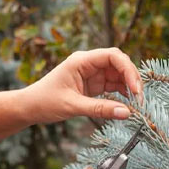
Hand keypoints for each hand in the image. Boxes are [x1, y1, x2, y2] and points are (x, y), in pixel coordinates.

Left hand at [24, 48, 143, 123]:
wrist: (29, 107)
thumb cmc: (45, 102)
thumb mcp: (73, 106)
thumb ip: (100, 109)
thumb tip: (127, 113)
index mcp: (81, 61)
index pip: (112, 56)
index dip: (128, 70)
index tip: (135, 89)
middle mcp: (88, 64)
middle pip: (119, 64)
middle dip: (131, 78)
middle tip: (139, 99)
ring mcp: (92, 74)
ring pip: (118, 75)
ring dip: (128, 87)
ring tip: (136, 104)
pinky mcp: (93, 85)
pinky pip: (113, 86)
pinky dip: (122, 94)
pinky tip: (127, 104)